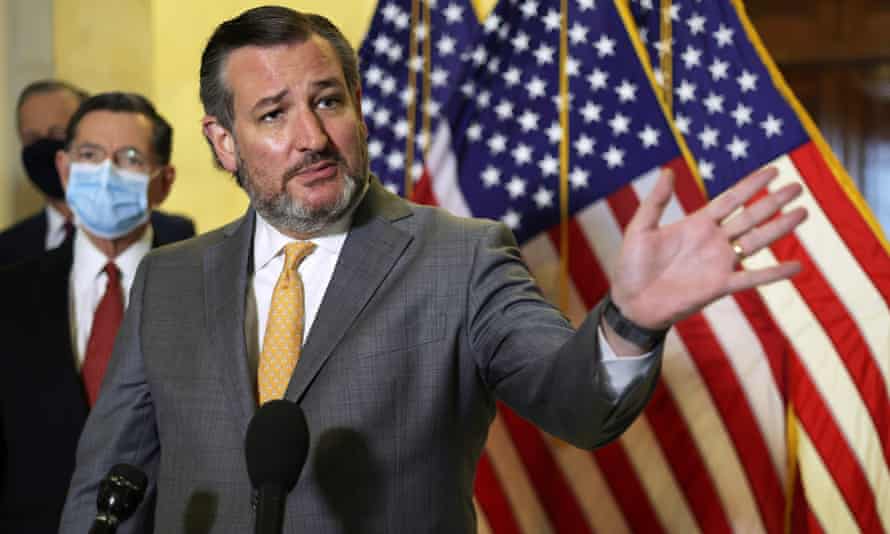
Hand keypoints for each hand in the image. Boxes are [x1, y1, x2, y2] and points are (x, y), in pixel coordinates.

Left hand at [610, 165, 806, 331]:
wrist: (630, 303)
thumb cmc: (631, 266)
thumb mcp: (639, 228)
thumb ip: (655, 201)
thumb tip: (668, 170)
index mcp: (696, 225)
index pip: (730, 200)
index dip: (751, 185)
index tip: (773, 169)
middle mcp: (713, 241)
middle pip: (750, 216)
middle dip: (773, 201)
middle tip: (798, 187)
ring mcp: (719, 263)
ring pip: (756, 241)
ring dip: (779, 229)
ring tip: (803, 213)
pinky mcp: (719, 286)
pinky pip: (752, 278)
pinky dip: (773, 273)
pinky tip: (796, 267)